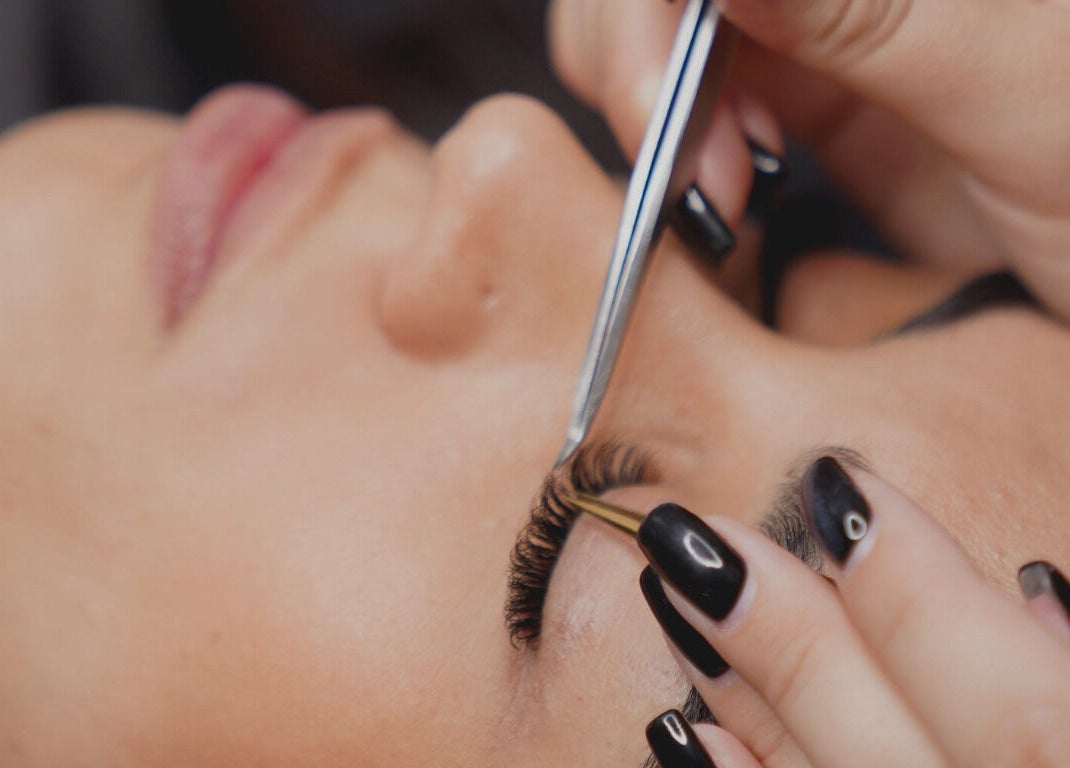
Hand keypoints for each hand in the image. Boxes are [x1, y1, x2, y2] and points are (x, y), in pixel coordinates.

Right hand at [548, 0, 1069, 318]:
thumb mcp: (1028, 85)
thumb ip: (869, 8)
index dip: (656, 6)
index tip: (657, 87)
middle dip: (641, 59)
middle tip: (690, 165)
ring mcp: (837, 30)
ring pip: (672, 38)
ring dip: (658, 116)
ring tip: (715, 195)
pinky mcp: (823, 102)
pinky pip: (706, 107)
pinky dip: (683, 159)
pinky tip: (722, 200)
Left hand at [634, 456, 1069, 766]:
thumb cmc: (1067, 734)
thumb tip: (1037, 590)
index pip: (1026, 725)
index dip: (921, 597)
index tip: (839, 486)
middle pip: (888, 764)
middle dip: (790, 638)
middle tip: (694, 530)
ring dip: (742, 705)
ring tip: (671, 597)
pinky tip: (680, 735)